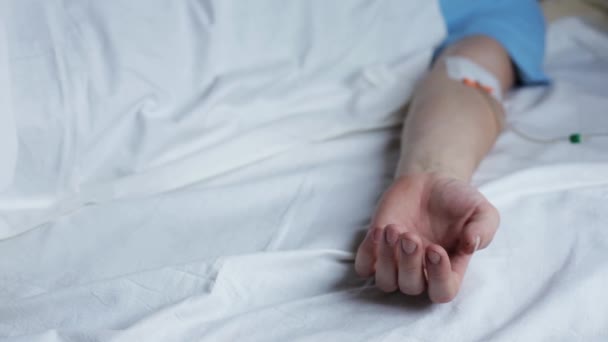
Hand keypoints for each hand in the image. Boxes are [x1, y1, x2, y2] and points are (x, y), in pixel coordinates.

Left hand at [355, 173, 498, 302]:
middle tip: (411, 236)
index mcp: (449, 270)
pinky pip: (364, 267)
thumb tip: (471, 244)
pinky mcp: (375, 250)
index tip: (435, 250)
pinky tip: (378, 231)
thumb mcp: (481, 210)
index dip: (438, 277)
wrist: (430, 182)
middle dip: (409, 263)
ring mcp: (396, 262)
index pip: (443, 291)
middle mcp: (421, 272)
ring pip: (386, 281)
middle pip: (411, 287)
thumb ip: (483, 228)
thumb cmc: (457, 201)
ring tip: (393, 229)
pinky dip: (367, 254)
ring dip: (386, 259)